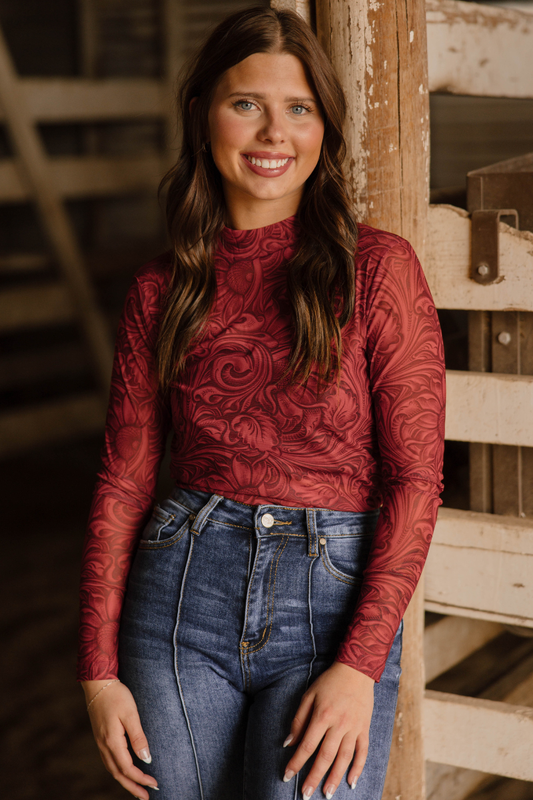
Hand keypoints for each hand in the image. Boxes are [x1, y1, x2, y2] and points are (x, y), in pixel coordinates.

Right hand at [82, 680, 158, 798]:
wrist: (98, 684)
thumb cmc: (116, 696)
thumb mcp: (131, 714)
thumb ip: (138, 738)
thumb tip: (146, 760)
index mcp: (112, 741)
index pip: (127, 769)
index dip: (140, 779)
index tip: (154, 785)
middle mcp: (103, 746)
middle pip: (118, 774)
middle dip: (133, 787)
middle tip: (146, 797)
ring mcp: (100, 743)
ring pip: (112, 770)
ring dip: (125, 781)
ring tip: (138, 789)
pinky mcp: (100, 738)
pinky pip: (109, 762)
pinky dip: (118, 771)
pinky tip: (125, 772)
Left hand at [282, 661, 374, 797]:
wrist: (356, 670)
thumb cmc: (329, 682)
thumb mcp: (309, 695)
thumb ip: (299, 720)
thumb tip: (288, 743)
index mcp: (322, 715)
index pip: (307, 745)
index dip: (296, 762)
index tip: (287, 776)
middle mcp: (339, 724)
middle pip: (325, 756)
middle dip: (314, 777)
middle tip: (305, 794)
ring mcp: (354, 728)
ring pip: (344, 758)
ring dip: (335, 778)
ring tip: (327, 793)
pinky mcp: (364, 728)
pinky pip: (362, 751)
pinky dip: (358, 768)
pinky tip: (351, 781)